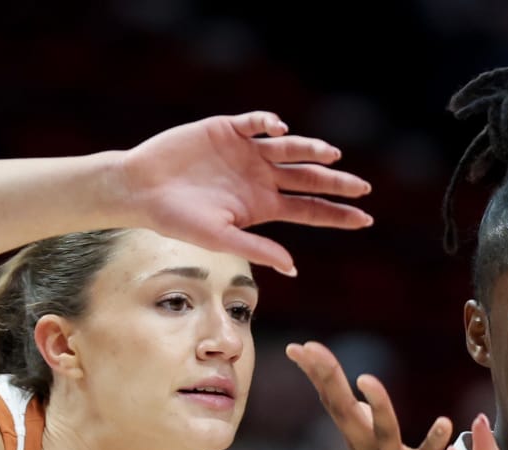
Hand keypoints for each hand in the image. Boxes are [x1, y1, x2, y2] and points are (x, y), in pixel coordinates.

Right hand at [120, 113, 373, 276]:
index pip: (308, 210)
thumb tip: (293, 268)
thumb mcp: (220, 239)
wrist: (141, 189)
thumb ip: (256, 249)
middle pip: (308, 179)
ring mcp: (246, 152)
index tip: (365, 219)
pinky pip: (255, 124)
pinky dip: (268, 123)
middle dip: (336, 183)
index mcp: (262, 206)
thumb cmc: (177, 220)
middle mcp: (261, 178)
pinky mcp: (227, 129)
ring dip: (309, 150)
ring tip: (331, 155)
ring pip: (288, 149)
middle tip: (363, 187)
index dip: (337, 215)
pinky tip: (278, 129)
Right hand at [288, 342, 507, 449]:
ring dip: (378, 409)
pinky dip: (433, 443)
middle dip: (327, 379)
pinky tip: (445, 422)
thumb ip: (370, 433)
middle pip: (344, 414)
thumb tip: (360, 403)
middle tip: (307, 349)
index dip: (320, 375)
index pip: (336, 405)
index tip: (299, 346)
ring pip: (381, 437)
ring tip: (367, 380)